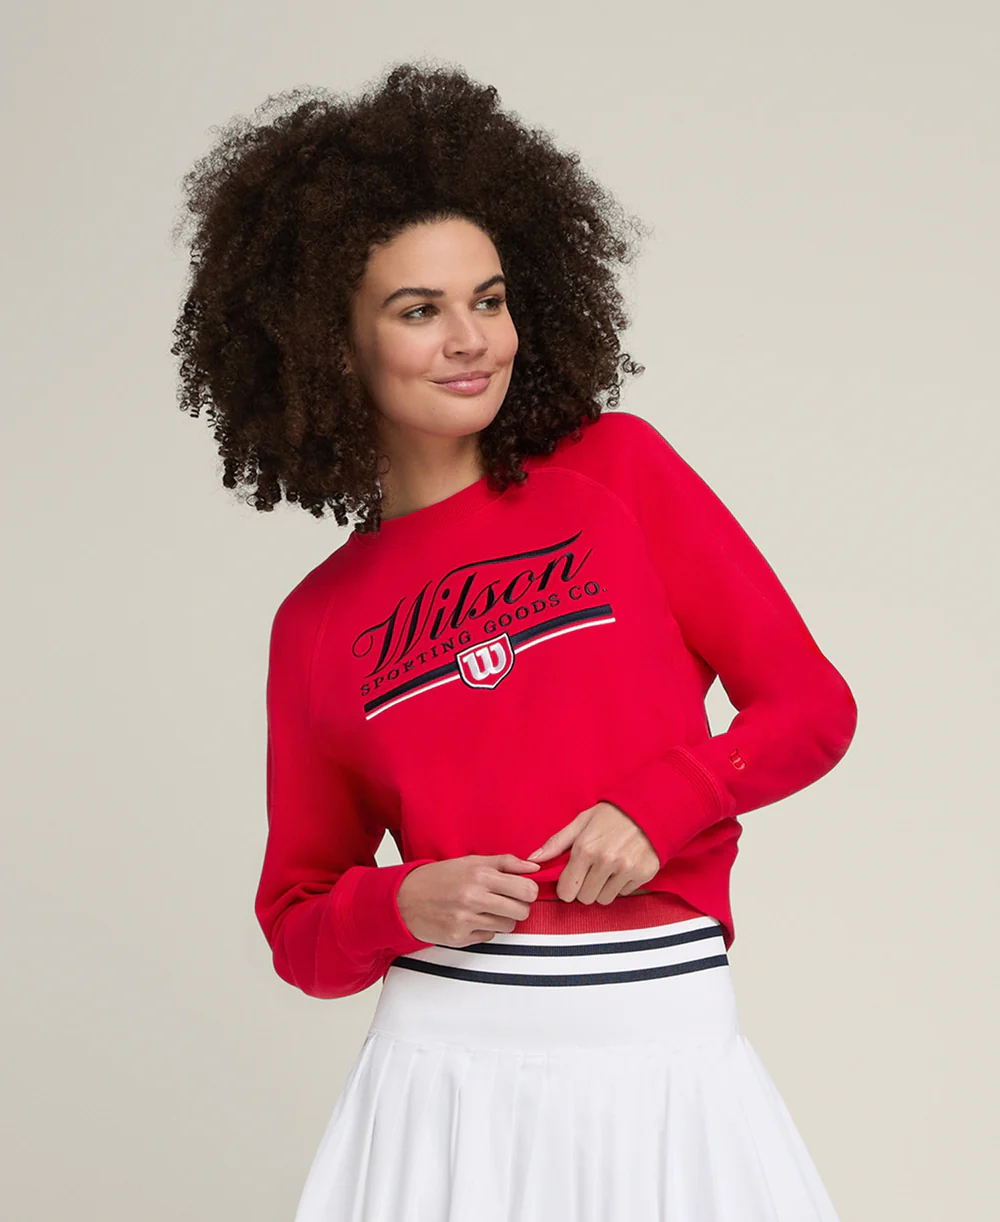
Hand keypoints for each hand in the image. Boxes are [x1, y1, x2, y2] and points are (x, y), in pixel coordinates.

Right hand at [397, 854, 540, 946]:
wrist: (404, 899)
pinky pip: (489, 936)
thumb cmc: (438, 878)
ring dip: (502, 918)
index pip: (526, 889)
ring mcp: (466, 920)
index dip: (528, 891)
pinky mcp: (459, 938)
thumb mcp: (471, 861)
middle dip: (518, 906)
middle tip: (506, 900)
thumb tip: (534, 867)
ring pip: (507, 926)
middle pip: (521, 911)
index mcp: (479, 875)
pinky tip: (471, 918)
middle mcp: (473, 898)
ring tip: (485, 908)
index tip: (522, 890)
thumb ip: (505, 863)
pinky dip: (485, 928)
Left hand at [525, 802, 659, 903]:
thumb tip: (533, 860)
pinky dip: (621, 885)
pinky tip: (623, 867)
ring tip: (608, 868)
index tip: (571, 879)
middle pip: (584, 898)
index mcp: (585, 848)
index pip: (567, 891)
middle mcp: (605, 861)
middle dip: (584, 888)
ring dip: (603, 888)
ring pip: (604, 899)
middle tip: (591, 871)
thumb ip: (556, 843)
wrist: (648, 808)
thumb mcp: (580, 822)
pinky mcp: (643, 874)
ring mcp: (626, 869)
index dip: (567, 887)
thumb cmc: (611, 815)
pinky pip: (624, 893)